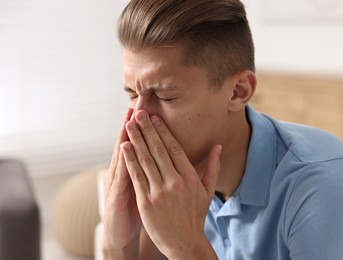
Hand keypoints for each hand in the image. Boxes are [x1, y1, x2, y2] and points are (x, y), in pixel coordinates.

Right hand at [103, 108, 141, 254]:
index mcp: (136, 170)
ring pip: (123, 154)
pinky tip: (125, 147)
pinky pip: (121, 175)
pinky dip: (123, 160)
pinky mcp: (115, 194)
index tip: (151, 107)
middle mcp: (124, 171)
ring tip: (130, 117)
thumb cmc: (136, 210)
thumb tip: (169, 159)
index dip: (146, 127)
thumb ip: (155, 172)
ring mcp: (118, 181)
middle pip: (130, 143)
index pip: (141, 144)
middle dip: (134, 123)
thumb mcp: (146, 188)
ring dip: (126, 135)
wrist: (120, 233)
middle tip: (139, 101)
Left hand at [122, 110, 220, 258]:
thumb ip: (213, 167)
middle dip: (147, 129)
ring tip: (129, 125)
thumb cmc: (196, 216)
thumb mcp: (207, 191)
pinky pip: (137, 177)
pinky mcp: (146, 202)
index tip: (155, 118)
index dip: (163, 132)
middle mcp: (176, 182)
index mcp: (190, 178)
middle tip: (139, 114)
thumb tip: (219, 147)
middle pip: (159, 150)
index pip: (175, 148)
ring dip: (136, 140)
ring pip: (146, 160)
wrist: (184, 243)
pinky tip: (124, 147)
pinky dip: (130, 161)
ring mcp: (160, 192)